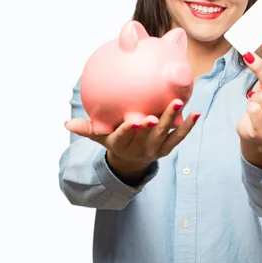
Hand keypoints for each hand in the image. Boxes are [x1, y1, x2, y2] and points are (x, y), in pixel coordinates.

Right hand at [65, 99, 200, 171]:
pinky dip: (187, 125)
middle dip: (153, 126)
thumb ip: (86, 129)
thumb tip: (66, 124)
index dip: (129, 131)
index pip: (124, 137)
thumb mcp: (100, 136)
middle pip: (148, 135)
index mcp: (122, 143)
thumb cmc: (114, 139)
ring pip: (166, 134)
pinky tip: (195, 112)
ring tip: (178, 103)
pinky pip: (180, 136)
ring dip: (172, 119)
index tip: (132, 122)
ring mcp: (157, 148)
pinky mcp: (169, 147)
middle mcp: (141, 147)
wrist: (132, 159)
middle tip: (156, 114)